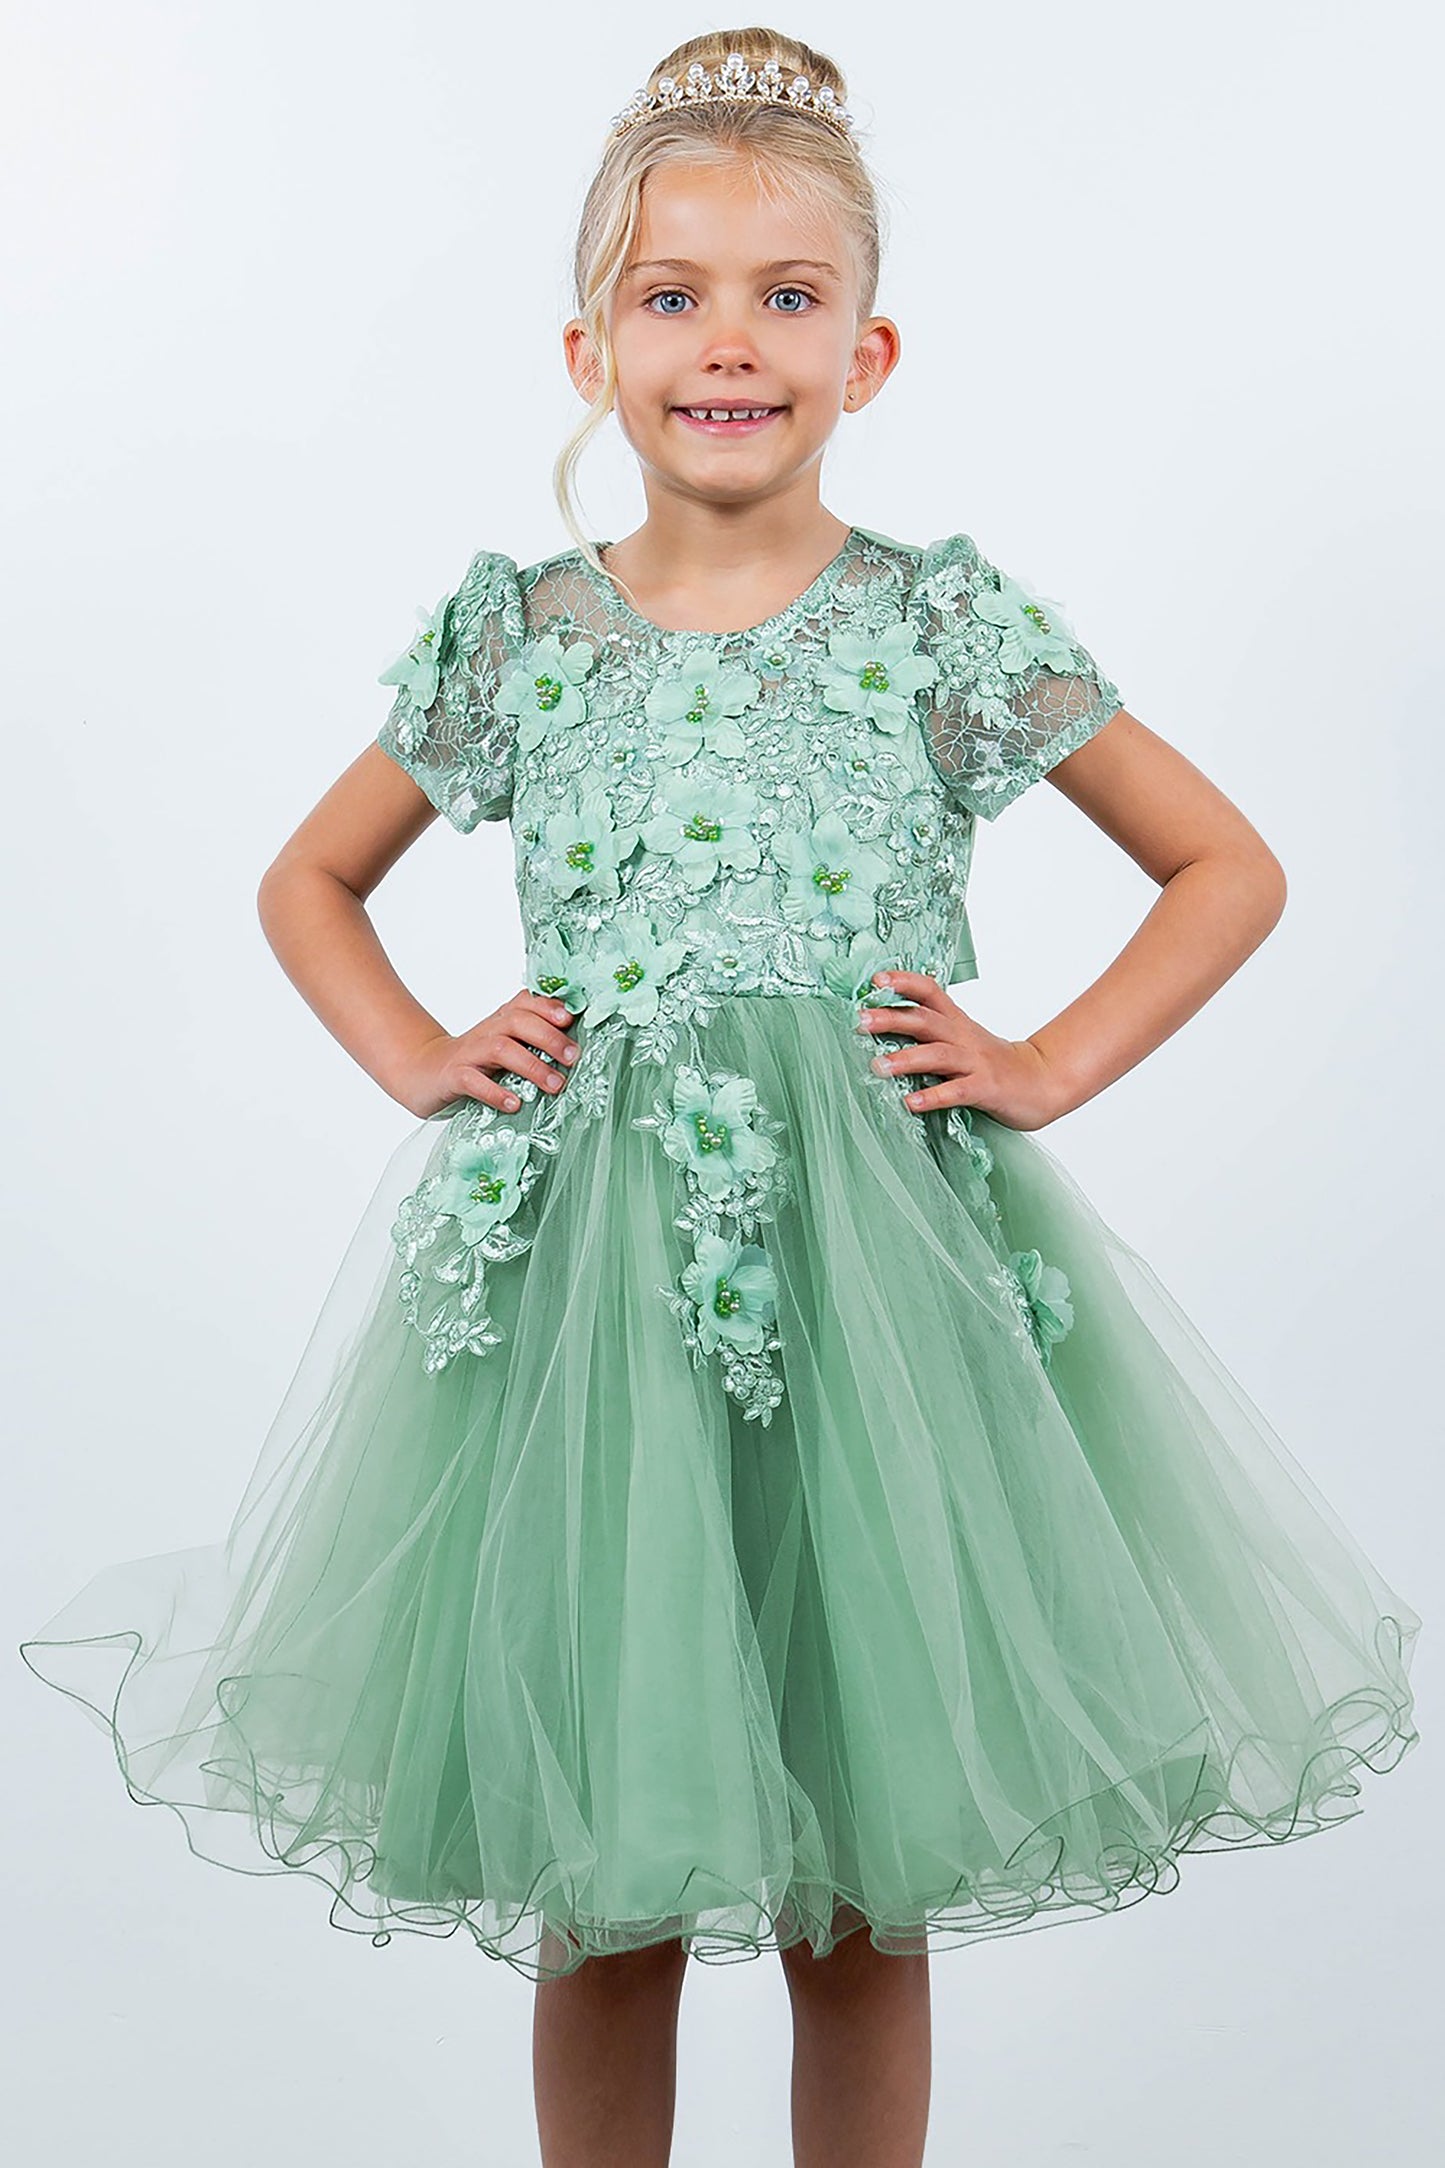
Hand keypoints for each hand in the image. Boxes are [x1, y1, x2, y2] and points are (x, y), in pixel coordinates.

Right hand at [396, 988, 579, 1120]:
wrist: (422, 1071)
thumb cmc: (475, 1062)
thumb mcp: (505, 1046)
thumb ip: (534, 1042)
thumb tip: (578, 1049)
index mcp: (501, 1021)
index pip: (526, 1003)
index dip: (548, 1006)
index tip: (571, 1018)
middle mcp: (487, 1031)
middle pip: (518, 1022)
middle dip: (549, 1038)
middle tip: (574, 1058)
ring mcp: (468, 1053)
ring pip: (500, 1049)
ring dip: (532, 1066)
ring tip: (555, 1085)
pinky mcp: (453, 1077)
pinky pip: (473, 1081)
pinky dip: (495, 1092)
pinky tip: (514, 1104)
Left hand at [856, 971, 1066, 1131]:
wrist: (1043, 1081)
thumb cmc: (995, 1063)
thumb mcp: (964, 1039)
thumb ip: (931, 1034)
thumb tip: (885, 1030)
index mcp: (956, 1022)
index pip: (929, 992)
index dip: (904, 982)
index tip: (876, 980)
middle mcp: (963, 1037)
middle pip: (925, 1020)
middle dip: (891, 1018)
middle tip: (860, 1021)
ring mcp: (975, 1062)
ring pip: (937, 1055)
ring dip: (906, 1059)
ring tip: (877, 1066)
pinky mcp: (985, 1088)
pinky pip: (956, 1092)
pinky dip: (933, 1096)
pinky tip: (911, 1102)